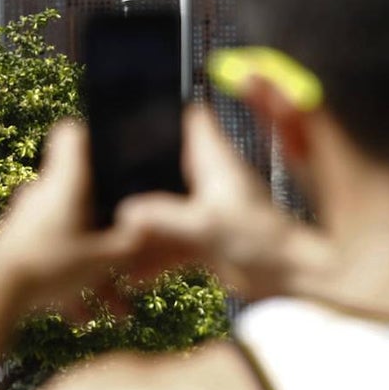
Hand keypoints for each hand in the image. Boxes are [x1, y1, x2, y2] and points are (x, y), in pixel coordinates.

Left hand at [0, 120, 137, 318]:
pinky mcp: (19, 243)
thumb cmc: (50, 266)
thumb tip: (151, 231)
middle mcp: (45, 194)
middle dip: (110, 232)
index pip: (72, 134)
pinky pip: (54, 257)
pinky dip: (70, 283)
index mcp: (66, 182)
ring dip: (95, 271)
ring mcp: (29, 219)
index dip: (94, 136)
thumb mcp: (104, 258)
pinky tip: (82, 317)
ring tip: (115, 309)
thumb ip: (132, 243)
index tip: (113, 151)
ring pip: (73, 236)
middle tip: (131, 256)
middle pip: (84, 198)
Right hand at [115, 105, 330, 300]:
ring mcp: (203, 209)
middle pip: (163, 166)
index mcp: (213, 161)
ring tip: (109, 243)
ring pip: (162, 208)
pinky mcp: (203, 238)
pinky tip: (133, 276)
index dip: (162, 112)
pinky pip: (168, 241)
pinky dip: (152, 256)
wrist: (288, 277)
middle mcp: (206, 180)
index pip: (189, 119)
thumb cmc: (261, 240)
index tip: (128, 115)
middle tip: (100, 182)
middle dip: (134, 175)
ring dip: (139, 225)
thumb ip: (163, 218)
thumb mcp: (205, 225)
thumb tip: (124, 215)